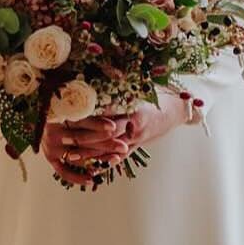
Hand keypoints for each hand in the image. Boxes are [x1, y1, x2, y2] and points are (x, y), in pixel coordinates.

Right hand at [41, 112, 127, 186]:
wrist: (46, 114)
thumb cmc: (69, 105)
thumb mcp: (77, 103)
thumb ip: (89, 107)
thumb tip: (115, 106)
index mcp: (58, 114)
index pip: (80, 122)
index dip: (97, 124)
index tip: (113, 127)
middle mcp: (53, 132)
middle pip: (81, 140)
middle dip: (105, 144)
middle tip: (124, 147)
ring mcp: (50, 146)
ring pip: (77, 157)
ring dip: (97, 160)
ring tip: (116, 159)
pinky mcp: (50, 157)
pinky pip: (64, 171)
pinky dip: (77, 178)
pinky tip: (92, 180)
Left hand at [42, 90, 192, 186]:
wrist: (177, 109)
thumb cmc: (157, 95)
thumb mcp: (140, 87)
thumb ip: (118, 85)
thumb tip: (94, 76)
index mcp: (135, 108)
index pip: (108, 114)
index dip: (88, 116)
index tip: (70, 114)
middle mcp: (135, 126)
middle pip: (106, 134)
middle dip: (85, 136)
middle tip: (66, 137)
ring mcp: (137, 139)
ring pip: (110, 149)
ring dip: (90, 154)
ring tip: (71, 156)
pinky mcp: (137, 147)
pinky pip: (119, 158)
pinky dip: (104, 163)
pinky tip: (90, 168)